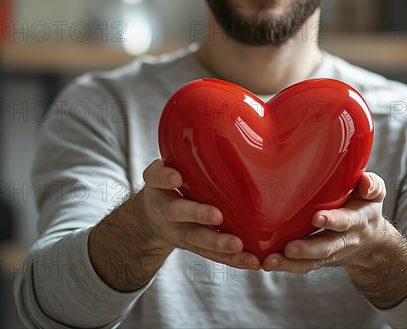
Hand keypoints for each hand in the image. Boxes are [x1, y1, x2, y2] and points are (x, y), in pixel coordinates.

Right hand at [141, 159, 260, 269]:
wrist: (153, 221)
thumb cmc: (165, 188)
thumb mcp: (159, 172)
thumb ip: (168, 165)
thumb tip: (196, 144)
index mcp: (160, 190)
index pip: (159, 181)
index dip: (166, 179)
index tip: (176, 177)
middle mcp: (169, 215)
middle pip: (180, 215)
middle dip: (199, 216)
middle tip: (216, 216)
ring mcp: (183, 234)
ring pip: (199, 242)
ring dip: (219, 245)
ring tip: (239, 246)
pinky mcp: (199, 248)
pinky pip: (216, 257)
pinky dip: (234, 260)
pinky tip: (253, 262)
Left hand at [261, 172, 386, 272]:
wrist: (371, 238)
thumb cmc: (365, 205)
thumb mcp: (375, 192)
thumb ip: (371, 186)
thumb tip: (364, 182)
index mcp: (359, 220)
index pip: (346, 221)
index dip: (333, 220)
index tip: (317, 218)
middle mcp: (345, 239)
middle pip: (327, 247)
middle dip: (308, 248)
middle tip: (289, 248)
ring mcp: (332, 251)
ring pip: (313, 261)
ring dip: (291, 263)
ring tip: (271, 261)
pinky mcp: (320, 258)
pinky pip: (304, 266)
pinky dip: (287, 266)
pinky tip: (268, 263)